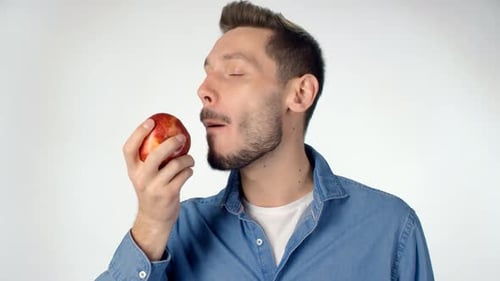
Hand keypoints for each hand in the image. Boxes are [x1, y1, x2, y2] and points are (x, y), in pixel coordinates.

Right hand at [123, 118, 194, 259]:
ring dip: (187, 159)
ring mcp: (155, 187)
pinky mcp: (168, 194)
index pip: (129, 149)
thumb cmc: (152, 191)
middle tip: (181, 137)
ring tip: (189, 160)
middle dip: (171, 143)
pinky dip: (189, 171)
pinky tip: (188, 171)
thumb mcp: (144, 176)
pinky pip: (184, 175)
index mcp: (133, 170)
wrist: (155, 218)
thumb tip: (167, 133)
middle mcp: (141, 178)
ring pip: (175, 164)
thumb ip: (149, 159)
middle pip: (155, 154)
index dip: (138, 133)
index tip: (150, 122)